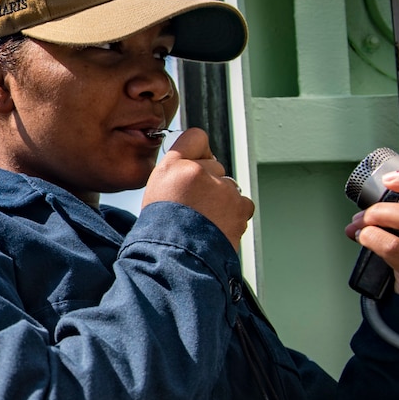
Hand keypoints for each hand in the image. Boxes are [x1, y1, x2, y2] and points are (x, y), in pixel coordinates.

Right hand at [142, 128, 254, 247]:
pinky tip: (216, 226)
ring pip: (228, 186)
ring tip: (203, 221)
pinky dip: (233, 214)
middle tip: (193, 206)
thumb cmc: (162, 232)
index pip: (195, 138)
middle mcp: (198, 172)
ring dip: (221, 200)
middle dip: (208, 182)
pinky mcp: (240, 206)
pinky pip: (241, 203)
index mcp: (172, 167)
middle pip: (214, 165)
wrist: (178, 261)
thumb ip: (177, 171)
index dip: (197, 152)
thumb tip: (198, 162)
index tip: (196, 163)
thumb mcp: (157, 192)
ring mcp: (222, 189)